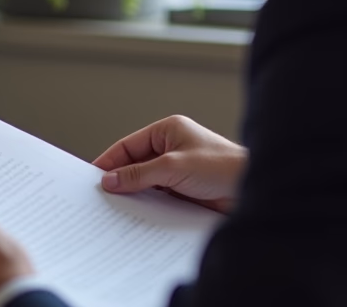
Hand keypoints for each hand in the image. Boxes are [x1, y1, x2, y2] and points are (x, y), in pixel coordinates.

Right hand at [93, 115, 246, 212]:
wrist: (254, 191)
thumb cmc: (223, 167)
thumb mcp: (172, 167)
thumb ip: (139, 174)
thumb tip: (110, 180)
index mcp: (168, 131)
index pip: (129, 145)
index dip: (110, 160)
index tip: (92, 175)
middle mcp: (172, 148)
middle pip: (135, 164)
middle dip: (120, 179)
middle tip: (100, 195)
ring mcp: (178, 170)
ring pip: (146, 182)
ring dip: (135, 194)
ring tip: (115, 209)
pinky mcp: (185, 190)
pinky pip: (159, 196)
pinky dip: (148, 205)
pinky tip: (138, 215)